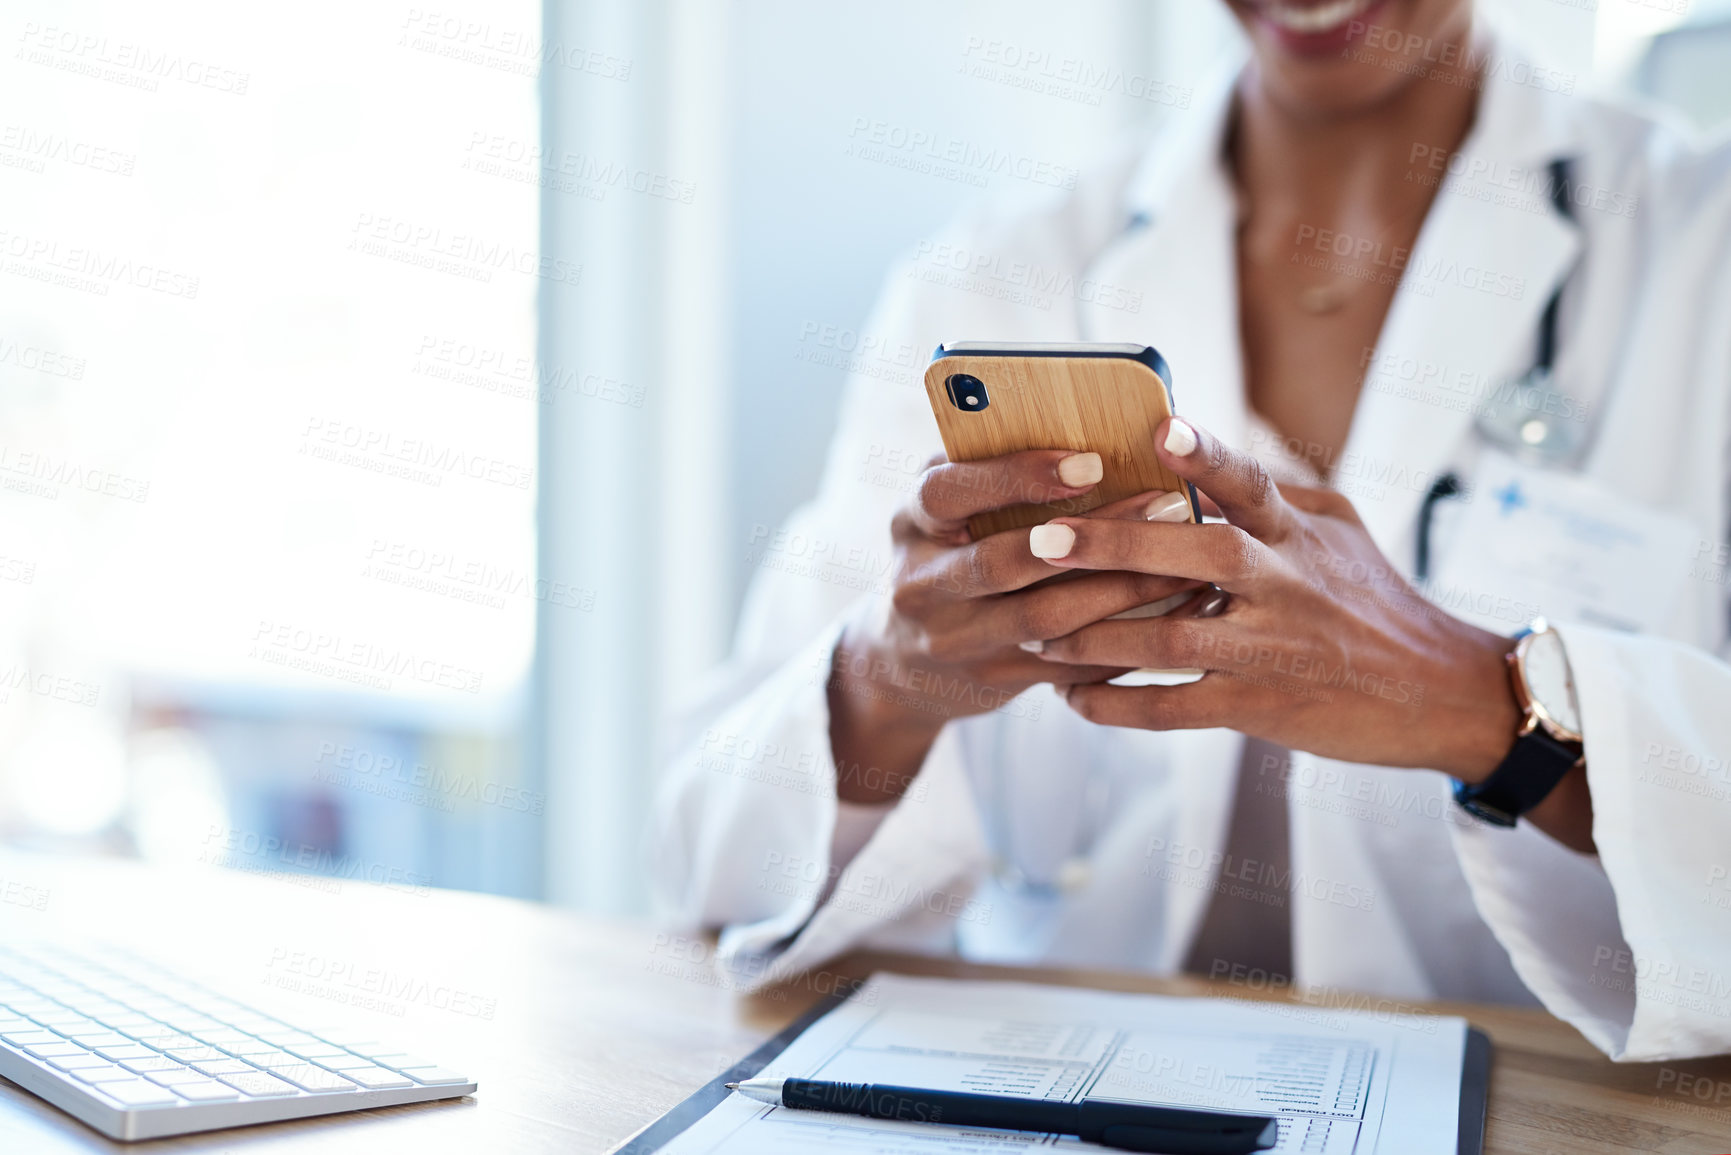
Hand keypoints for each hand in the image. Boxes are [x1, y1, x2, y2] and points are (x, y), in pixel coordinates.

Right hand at [829, 449, 1202, 802]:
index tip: (1090, 462)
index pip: (949, 491)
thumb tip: (1087, 426)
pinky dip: (1125, 638)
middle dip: (1092, 536)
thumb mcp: (946, 508)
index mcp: (912, 522)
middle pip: (1003, 563)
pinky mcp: (993, 681)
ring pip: (1046, 620)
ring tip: (1185, 559)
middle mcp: (922, 584)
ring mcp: (955, 640)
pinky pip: (1067, 664)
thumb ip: (990, 471)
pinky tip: (1174, 610)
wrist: (901, 660)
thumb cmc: (945, 552)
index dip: (1016, 476)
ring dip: (1121, 590)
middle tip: (1167, 504)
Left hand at [1029, 418, 1522, 782]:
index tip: (1158, 428)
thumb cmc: (1378, 601)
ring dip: (1092, 637)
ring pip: (1167, 640)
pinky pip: (1173, 710)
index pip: (1249, 482)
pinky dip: (1117, 706)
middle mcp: (1284, 584)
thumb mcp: (1341, 531)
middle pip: (1193, 556)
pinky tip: (1072, 698)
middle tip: (1041, 539)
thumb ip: (1275, 492)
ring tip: (1033, 632)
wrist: (1440, 694)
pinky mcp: (1260, 709)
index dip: (1206, 454)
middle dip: (1112, 547)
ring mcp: (1270, 650)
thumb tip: (1205, 449)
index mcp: (1298, 533)